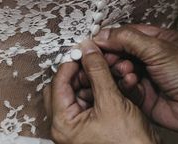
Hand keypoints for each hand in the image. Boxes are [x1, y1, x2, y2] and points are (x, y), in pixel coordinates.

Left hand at [43, 41, 158, 143]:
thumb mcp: (112, 101)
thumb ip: (97, 72)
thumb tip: (87, 50)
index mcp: (63, 124)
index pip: (58, 82)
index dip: (72, 62)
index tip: (83, 49)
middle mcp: (68, 128)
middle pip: (67, 87)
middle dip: (83, 71)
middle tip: (96, 60)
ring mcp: (80, 128)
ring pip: (81, 92)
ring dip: (97, 79)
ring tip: (113, 70)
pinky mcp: (94, 127)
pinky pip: (93, 101)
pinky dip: (104, 90)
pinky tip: (118, 83)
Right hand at [94, 25, 177, 136]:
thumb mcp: (159, 48)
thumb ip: (129, 39)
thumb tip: (104, 34)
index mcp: (160, 40)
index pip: (129, 33)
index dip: (112, 36)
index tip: (97, 40)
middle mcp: (153, 58)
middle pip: (122, 52)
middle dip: (113, 55)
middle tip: (106, 58)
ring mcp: (148, 77)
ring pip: (121, 70)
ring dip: (119, 70)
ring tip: (124, 71)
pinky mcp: (145, 96)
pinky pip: (126, 88)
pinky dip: (125, 85)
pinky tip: (131, 83)